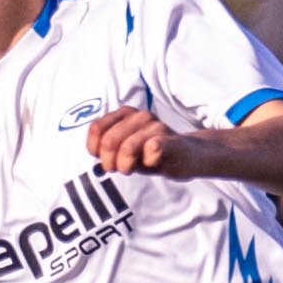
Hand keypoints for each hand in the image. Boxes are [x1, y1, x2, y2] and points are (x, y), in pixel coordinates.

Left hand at [83, 106, 204, 175]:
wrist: (188, 156)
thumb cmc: (152, 153)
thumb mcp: (124, 148)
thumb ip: (106, 145)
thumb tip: (94, 150)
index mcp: (126, 114)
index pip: (96, 128)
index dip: (95, 149)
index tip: (103, 159)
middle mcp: (141, 116)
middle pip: (109, 141)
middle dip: (110, 162)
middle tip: (118, 169)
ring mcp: (158, 127)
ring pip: (127, 148)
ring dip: (126, 165)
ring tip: (132, 168)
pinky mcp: (172, 142)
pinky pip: (154, 148)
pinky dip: (149, 159)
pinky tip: (152, 162)